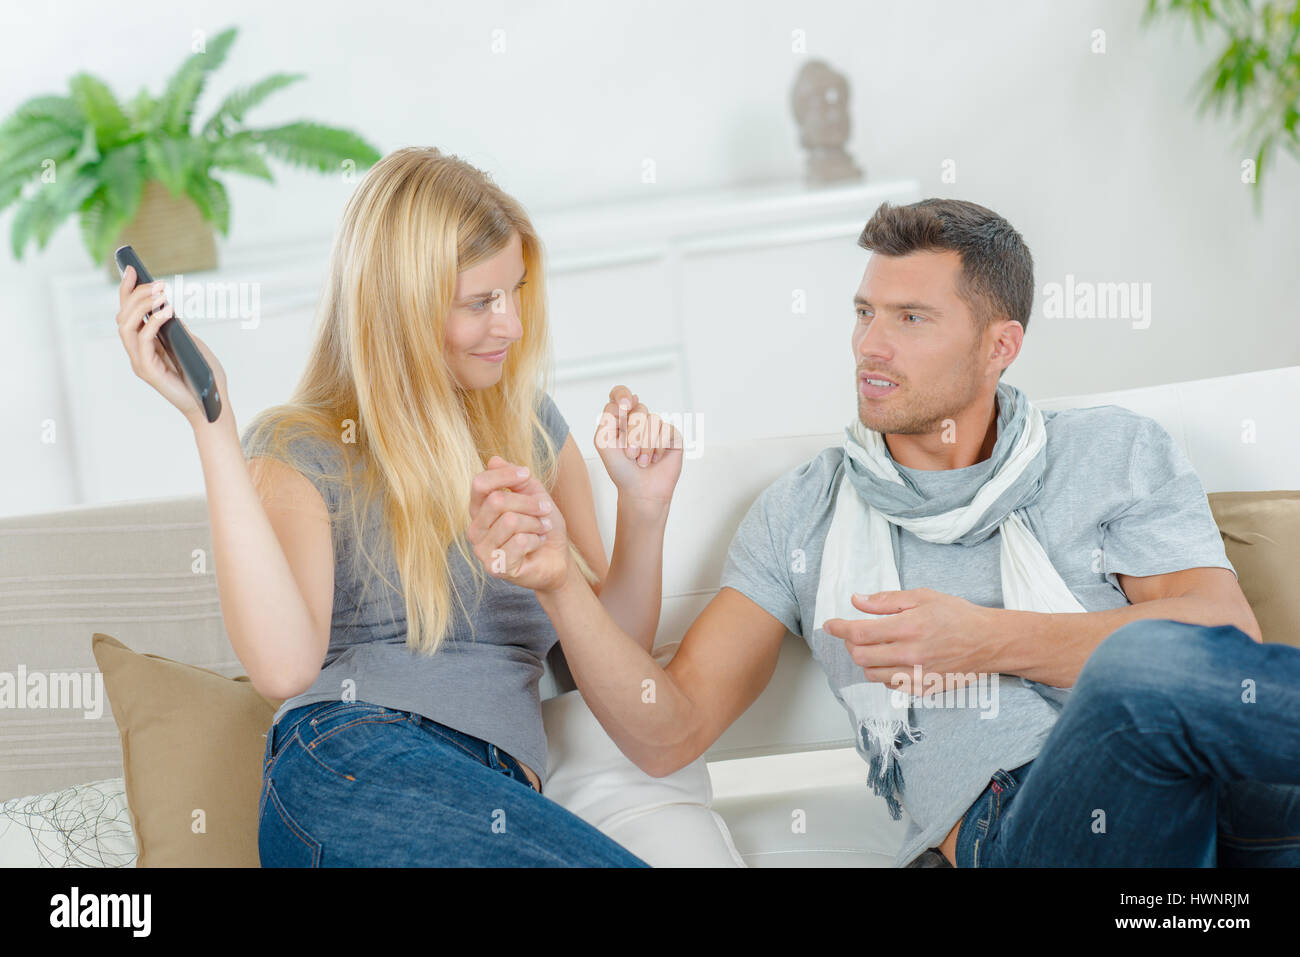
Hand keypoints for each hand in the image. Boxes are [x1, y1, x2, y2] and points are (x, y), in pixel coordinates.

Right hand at [114, 265, 230, 428]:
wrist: (212, 403)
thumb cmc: (204, 375)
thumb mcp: (191, 343)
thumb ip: (176, 327)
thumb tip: (167, 307)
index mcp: (145, 343)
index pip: (129, 312)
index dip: (128, 290)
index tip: (132, 268)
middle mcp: (137, 351)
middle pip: (123, 316)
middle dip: (137, 294)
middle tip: (158, 283)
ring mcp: (140, 362)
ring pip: (126, 327)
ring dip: (143, 306)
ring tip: (163, 293)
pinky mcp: (147, 371)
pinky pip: (142, 342)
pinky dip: (153, 323)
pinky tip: (168, 311)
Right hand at [467, 455, 570, 591]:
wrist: (557, 559)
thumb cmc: (543, 527)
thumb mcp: (534, 496)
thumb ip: (516, 480)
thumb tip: (494, 460)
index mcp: (480, 510)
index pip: (480, 484)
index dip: (504, 475)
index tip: (526, 474)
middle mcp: (476, 529)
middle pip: (497, 501)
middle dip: (529, 503)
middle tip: (545, 509)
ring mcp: (482, 550)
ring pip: (511, 521)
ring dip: (535, 523)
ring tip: (542, 528)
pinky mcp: (495, 567)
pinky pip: (519, 542)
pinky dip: (536, 540)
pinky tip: (537, 544)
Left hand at [593, 385, 682, 507]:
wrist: (640, 491)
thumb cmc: (621, 469)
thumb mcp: (604, 443)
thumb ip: (607, 418)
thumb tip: (627, 400)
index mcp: (620, 419)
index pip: (620, 394)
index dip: (623, 395)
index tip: (625, 406)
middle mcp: (639, 420)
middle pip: (638, 409)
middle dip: (633, 434)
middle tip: (630, 454)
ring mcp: (656, 427)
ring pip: (653, 420)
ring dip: (645, 445)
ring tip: (642, 461)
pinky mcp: (671, 435)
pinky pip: (666, 430)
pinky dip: (658, 448)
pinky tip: (655, 459)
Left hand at [822, 588, 995, 694]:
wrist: (989, 642)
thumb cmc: (957, 615)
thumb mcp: (922, 597)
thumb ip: (887, 600)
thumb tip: (857, 600)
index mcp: (908, 627)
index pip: (860, 633)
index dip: (838, 629)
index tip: (829, 625)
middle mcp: (910, 654)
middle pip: (860, 656)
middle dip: (850, 644)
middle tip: (854, 634)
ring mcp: (917, 675)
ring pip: (872, 674)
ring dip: (865, 660)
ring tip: (874, 647)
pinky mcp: (924, 689)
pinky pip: (891, 685)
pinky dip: (884, 673)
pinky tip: (893, 660)